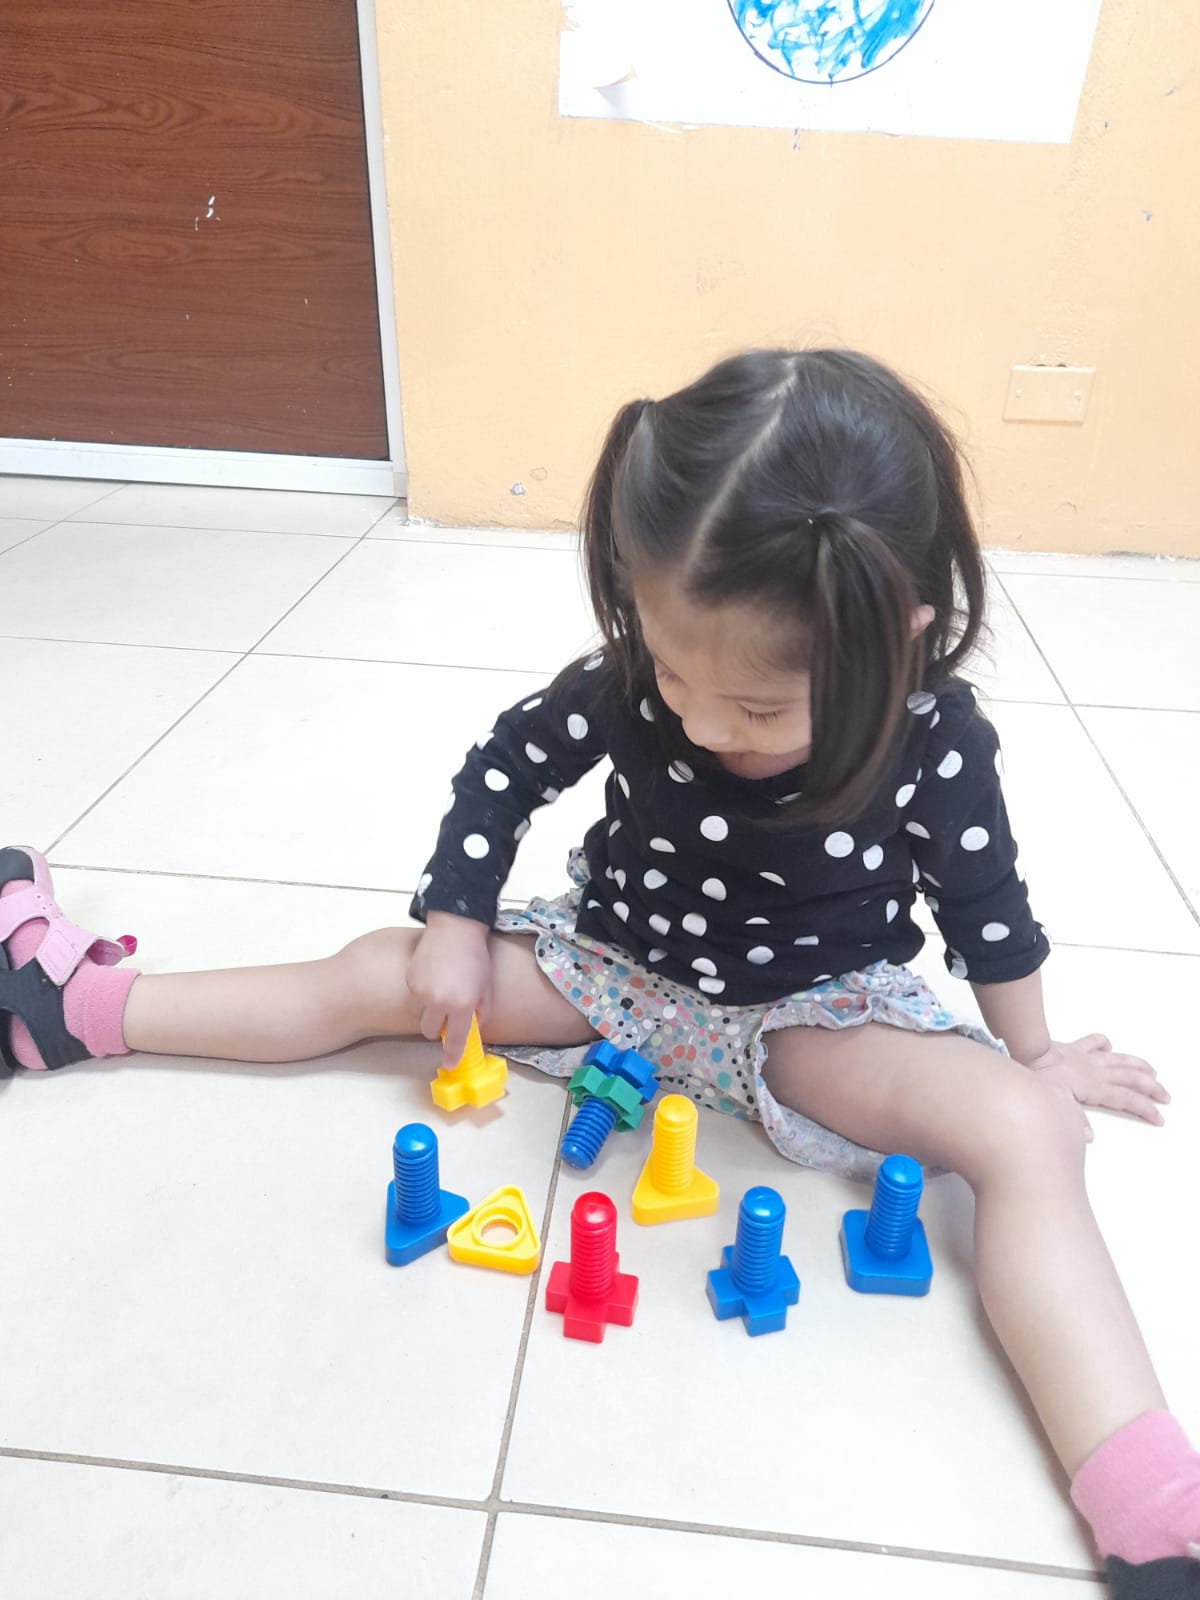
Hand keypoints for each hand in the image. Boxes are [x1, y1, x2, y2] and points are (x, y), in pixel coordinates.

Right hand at [407, 914, 492, 1066]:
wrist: (455, 928)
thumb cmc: (475, 957)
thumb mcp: (486, 988)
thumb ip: (481, 1012)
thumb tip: (472, 1027)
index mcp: (461, 1004)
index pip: (454, 1038)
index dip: (452, 1054)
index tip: (450, 1063)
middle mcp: (438, 1001)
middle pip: (429, 1031)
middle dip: (437, 1027)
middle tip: (447, 1013)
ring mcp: (421, 991)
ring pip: (420, 1013)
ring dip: (429, 1009)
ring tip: (442, 987)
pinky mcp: (410, 980)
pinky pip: (414, 996)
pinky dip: (422, 992)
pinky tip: (434, 975)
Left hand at [1026, 1034, 1168, 1126]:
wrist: (1027, 1052)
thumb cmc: (1040, 1078)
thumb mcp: (1056, 1104)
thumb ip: (1074, 1120)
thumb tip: (1088, 1136)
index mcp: (1095, 1087)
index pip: (1127, 1100)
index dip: (1145, 1109)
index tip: (1159, 1117)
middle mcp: (1096, 1072)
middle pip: (1131, 1080)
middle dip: (1151, 1089)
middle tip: (1165, 1096)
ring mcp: (1087, 1057)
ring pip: (1120, 1060)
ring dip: (1138, 1065)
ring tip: (1152, 1072)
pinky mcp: (1075, 1047)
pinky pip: (1093, 1042)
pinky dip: (1102, 1043)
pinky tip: (1108, 1045)